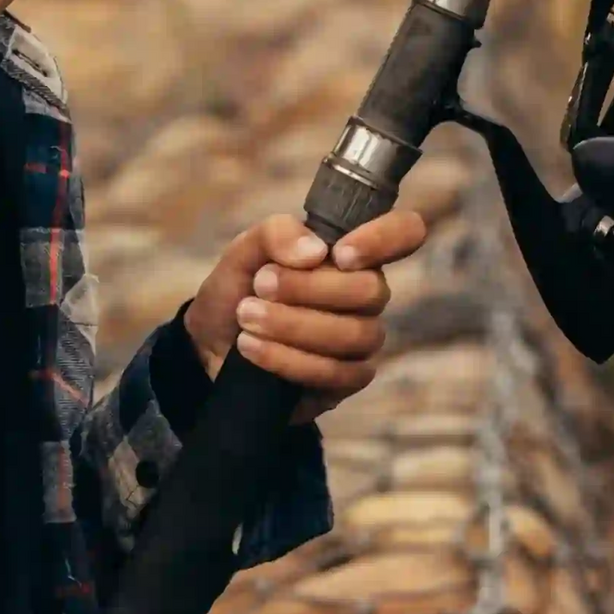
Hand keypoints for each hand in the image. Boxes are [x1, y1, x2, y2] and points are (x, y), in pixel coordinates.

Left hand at [182, 209, 430, 423]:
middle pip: (372, 290)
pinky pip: (337, 373)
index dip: (384, 238)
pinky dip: (288, 359)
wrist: (209, 347)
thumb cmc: (237, 292)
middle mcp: (365, 295)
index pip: (404, 234)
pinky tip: (252, 349)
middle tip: (260, 285)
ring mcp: (361, 340)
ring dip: (292, 325)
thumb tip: (316, 251)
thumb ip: (275, 234)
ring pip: (354, 334)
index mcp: (351, 254)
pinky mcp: (347, 380)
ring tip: (247, 318)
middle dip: (308, 288)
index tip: (339, 253)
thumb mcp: (243, 252)